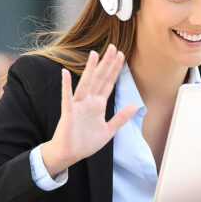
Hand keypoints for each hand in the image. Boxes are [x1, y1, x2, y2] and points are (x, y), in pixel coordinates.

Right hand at [41, 44, 137, 176]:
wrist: (69, 155)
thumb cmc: (86, 142)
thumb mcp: (109, 130)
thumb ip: (121, 117)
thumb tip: (135, 105)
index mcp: (98, 105)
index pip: (108, 83)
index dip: (115, 70)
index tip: (121, 55)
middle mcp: (88, 102)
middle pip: (99, 79)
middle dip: (107, 64)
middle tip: (113, 47)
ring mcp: (78, 106)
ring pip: (85, 84)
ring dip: (90, 70)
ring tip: (95, 54)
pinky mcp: (68, 113)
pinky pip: (67, 98)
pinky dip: (66, 86)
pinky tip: (65, 73)